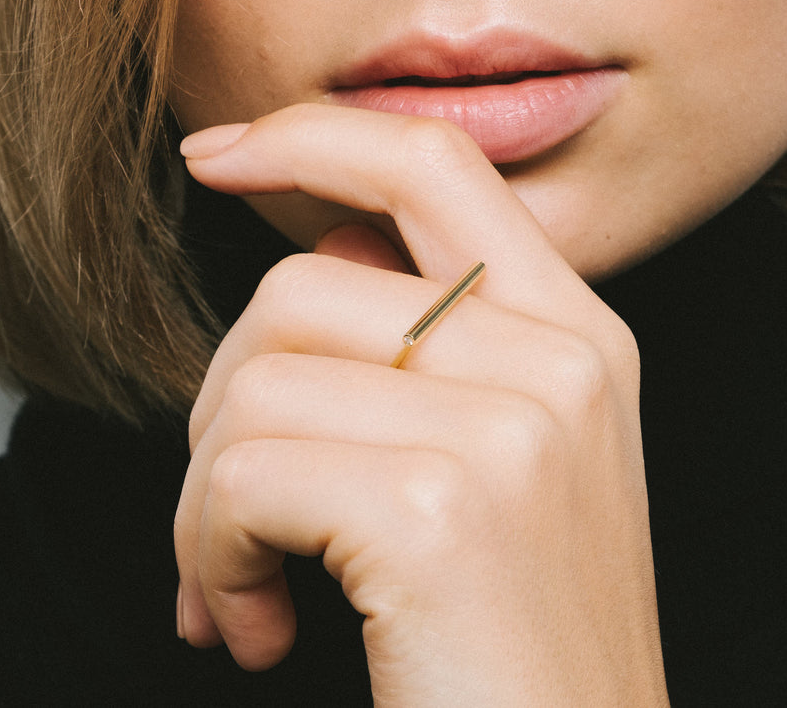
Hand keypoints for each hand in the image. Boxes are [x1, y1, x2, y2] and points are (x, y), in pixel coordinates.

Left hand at [174, 104, 669, 705]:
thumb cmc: (512, 651)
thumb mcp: (508, 468)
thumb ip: (435, 342)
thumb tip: (312, 252)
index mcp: (578, 333)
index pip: (433, 164)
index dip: (313, 135)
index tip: (215, 152)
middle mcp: (563, 358)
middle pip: (304, 279)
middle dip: (224, 393)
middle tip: (234, 510)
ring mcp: (514, 428)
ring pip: (258, 379)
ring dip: (207, 498)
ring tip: (243, 585)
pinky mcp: (443, 512)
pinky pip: (243, 474)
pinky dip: (210, 555)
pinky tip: (253, 631)